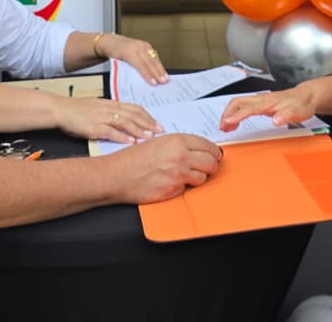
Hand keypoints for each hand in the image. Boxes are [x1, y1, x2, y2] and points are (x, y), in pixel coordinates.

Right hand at [54, 97, 163, 142]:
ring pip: (125, 122)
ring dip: (139, 129)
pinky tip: (131, 141)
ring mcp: (101, 117)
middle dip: (148, 123)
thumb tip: (124, 119)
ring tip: (150, 136)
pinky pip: (110, 132)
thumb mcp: (97, 106)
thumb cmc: (76, 109)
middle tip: (160, 131)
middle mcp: (108, 109)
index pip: (134, 108)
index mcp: (110, 103)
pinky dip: (122, 136)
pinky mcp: (93, 127)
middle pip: (133, 115)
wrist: (59, 109)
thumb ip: (111, 111)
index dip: (147, 116)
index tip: (157, 123)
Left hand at [99, 33, 168, 84]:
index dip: (148, 74)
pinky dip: (159, 64)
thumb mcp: (117, 63)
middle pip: (149, 61)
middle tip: (163, 81)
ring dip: (161, 68)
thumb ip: (128, 71)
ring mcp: (143, 44)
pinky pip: (154, 55)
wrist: (112, 41)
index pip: (140, 65)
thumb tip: (139, 82)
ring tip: (166, 78)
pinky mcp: (146, 45)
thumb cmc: (113, 53)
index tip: (153, 83)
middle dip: (158, 72)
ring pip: (154, 58)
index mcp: (128, 51)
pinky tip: (162, 71)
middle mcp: (137, 46)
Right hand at [107, 133, 222, 203]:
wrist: (116, 175)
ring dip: (198, 178)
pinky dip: (183, 187)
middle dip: (211, 166)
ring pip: (203, 177)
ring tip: (185, 175)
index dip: (213, 152)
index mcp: (177, 141)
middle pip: (211, 162)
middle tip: (206, 167)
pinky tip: (172, 183)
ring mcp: (178, 174)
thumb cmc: (132, 159)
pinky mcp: (173, 190)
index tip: (215, 155)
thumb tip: (198, 150)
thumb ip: (179, 145)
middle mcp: (180, 156)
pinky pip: (188, 189)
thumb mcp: (158, 142)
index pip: (208, 146)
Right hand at [218, 87, 315, 131]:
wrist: (306, 96)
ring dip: (229, 114)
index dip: (236, 115)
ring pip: (238, 103)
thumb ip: (286, 115)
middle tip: (222, 127)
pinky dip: (234, 113)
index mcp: (267, 102)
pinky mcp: (260, 103)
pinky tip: (234, 122)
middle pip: (237, 102)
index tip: (227, 123)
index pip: (247, 107)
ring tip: (224, 127)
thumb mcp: (298, 111)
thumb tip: (276, 120)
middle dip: (226, 114)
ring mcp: (259, 100)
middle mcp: (261, 99)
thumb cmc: (301, 104)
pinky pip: (242, 106)